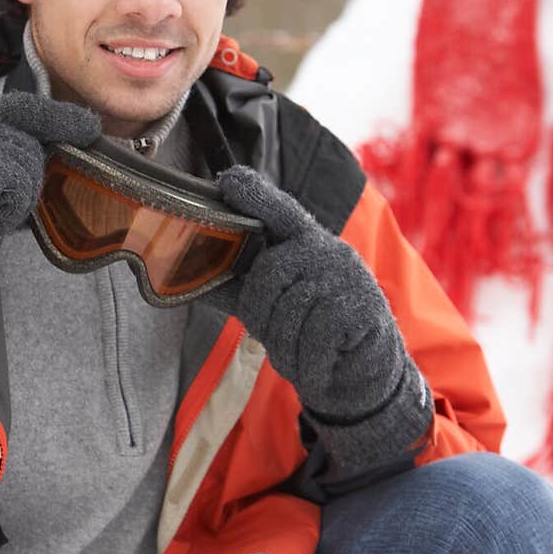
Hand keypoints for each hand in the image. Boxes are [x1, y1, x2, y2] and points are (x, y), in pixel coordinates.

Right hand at [0, 91, 99, 369]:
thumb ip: (12, 156)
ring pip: (26, 163)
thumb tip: (63, 145)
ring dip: (18, 197)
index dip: (56, 116)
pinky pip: (17, 183)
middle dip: (28, 176)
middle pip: (28, 140)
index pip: (18, 107)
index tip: (89, 126)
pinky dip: (10, 207)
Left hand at [216, 165, 431, 470]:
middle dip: (262, 318)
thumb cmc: (310, 332)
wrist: (364, 373)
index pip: (278, 210)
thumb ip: (239, 289)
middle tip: (275, 340)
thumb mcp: (274, 307)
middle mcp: (327, 249)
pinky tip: (314, 369)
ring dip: (285, 348)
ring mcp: (347, 276)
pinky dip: (306, 364)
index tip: (228, 180)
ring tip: (299, 354)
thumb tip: (188, 281)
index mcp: (304, 242)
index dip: (253, 195)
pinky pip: (312, 338)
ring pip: (288, 312)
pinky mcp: (362, 307)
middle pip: (268, 275)